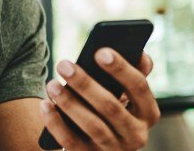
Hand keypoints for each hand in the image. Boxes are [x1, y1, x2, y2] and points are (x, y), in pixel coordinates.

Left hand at [40, 50, 159, 149]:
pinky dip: (56, 123)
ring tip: (52, 84)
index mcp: (148, 113)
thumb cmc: (113, 109)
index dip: (121, 69)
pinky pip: (71, 142)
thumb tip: (139, 51)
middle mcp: (136, 135)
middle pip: (111, 107)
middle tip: (64, 64)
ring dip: (69, 103)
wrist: (101, 147)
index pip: (139, 88)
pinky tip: (45, 104)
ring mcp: (114, 150)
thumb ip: (135, 72)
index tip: (99, 51)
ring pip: (91, 126)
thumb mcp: (127, 95)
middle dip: (86, 84)